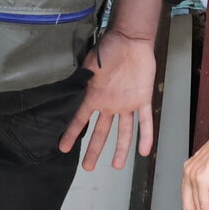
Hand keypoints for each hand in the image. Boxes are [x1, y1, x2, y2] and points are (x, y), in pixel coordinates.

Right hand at [59, 29, 157, 169]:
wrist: (130, 41)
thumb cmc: (107, 49)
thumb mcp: (89, 65)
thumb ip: (82, 81)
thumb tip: (70, 91)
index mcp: (94, 97)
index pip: (80, 119)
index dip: (71, 134)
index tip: (63, 147)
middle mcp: (110, 104)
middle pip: (101, 132)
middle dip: (94, 150)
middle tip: (88, 167)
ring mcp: (127, 104)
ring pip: (123, 131)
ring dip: (121, 149)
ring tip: (117, 166)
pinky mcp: (143, 100)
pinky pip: (145, 121)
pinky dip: (145, 136)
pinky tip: (144, 151)